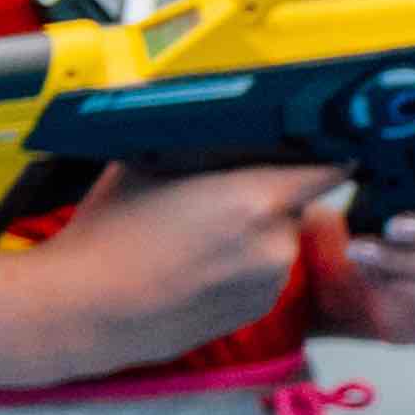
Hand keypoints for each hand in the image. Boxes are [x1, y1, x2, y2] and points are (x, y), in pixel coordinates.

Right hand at [11, 164, 327, 371]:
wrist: (86, 309)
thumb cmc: (109, 235)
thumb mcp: (142, 163)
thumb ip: (189, 137)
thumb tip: (190, 105)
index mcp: (257, 198)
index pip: (328, 167)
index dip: (325, 154)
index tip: (320, 148)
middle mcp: (276, 242)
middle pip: (296, 202)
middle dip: (268, 194)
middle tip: (217, 195)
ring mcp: (272, 281)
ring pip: (279, 238)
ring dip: (256, 232)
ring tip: (199, 236)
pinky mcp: (260, 309)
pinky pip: (266, 272)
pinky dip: (245, 265)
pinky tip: (201, 265)